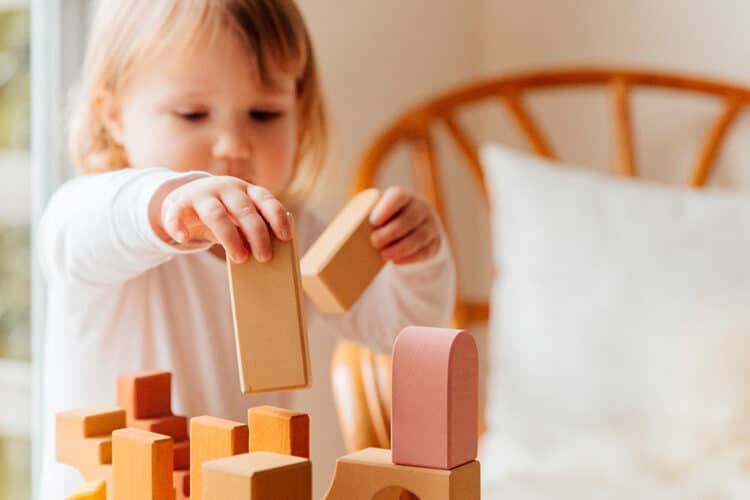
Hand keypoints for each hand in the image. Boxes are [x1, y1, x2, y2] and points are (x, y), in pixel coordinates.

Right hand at [150, 175, 290, 262]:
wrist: (184, 199)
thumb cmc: (222, 213)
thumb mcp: (238, 217)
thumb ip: (250, 229)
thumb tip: (265, 253)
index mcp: (246, 190)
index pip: (266, 199)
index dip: (277, 217)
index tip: (286, 237)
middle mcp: (226, 188)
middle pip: (244, 210)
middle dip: (257, 234)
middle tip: (264, 257)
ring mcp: (202, 194)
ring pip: (216, 214)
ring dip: (229, 237)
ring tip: (239, 258)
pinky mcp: (179, 203)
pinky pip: (177, 213)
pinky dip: (179, 226)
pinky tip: (183, 239)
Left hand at [369, 187, 441, 264]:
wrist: (414, 226)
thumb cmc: (387, 220)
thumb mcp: (379, 213)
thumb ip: (365, 218)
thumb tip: (338, 234)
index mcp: (404, 197)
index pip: (398, 197)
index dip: (387, 208)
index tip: (373, 221)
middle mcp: (420, 209)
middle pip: (409, 219)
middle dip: (392, 231)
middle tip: (374, 242)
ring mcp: (430, 226)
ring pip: (419, 236)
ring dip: (401, 247)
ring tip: (384, 255)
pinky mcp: (434, 244)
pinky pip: (425, 251)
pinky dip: (410, 257)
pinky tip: (396, 261)